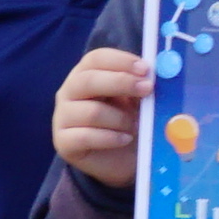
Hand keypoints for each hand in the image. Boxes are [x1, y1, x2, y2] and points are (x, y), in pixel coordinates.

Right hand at [49, 41, 150, 185]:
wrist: (121, 160)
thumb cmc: (128, 123)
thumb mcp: (137, 101)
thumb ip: (141, 86)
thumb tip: (155, 75)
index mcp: (86, 74)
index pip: (95, 58)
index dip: (121, 61)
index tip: (145, 69)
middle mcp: (69, 93)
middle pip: (88, 80)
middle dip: (121, 82)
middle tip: (147, 89)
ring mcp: (63, 117)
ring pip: (91, 112)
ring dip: (120, 119)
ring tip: (134, 126)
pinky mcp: (63, 142)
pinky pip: (86, 137)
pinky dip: (110, 138)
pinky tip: (124, 139)